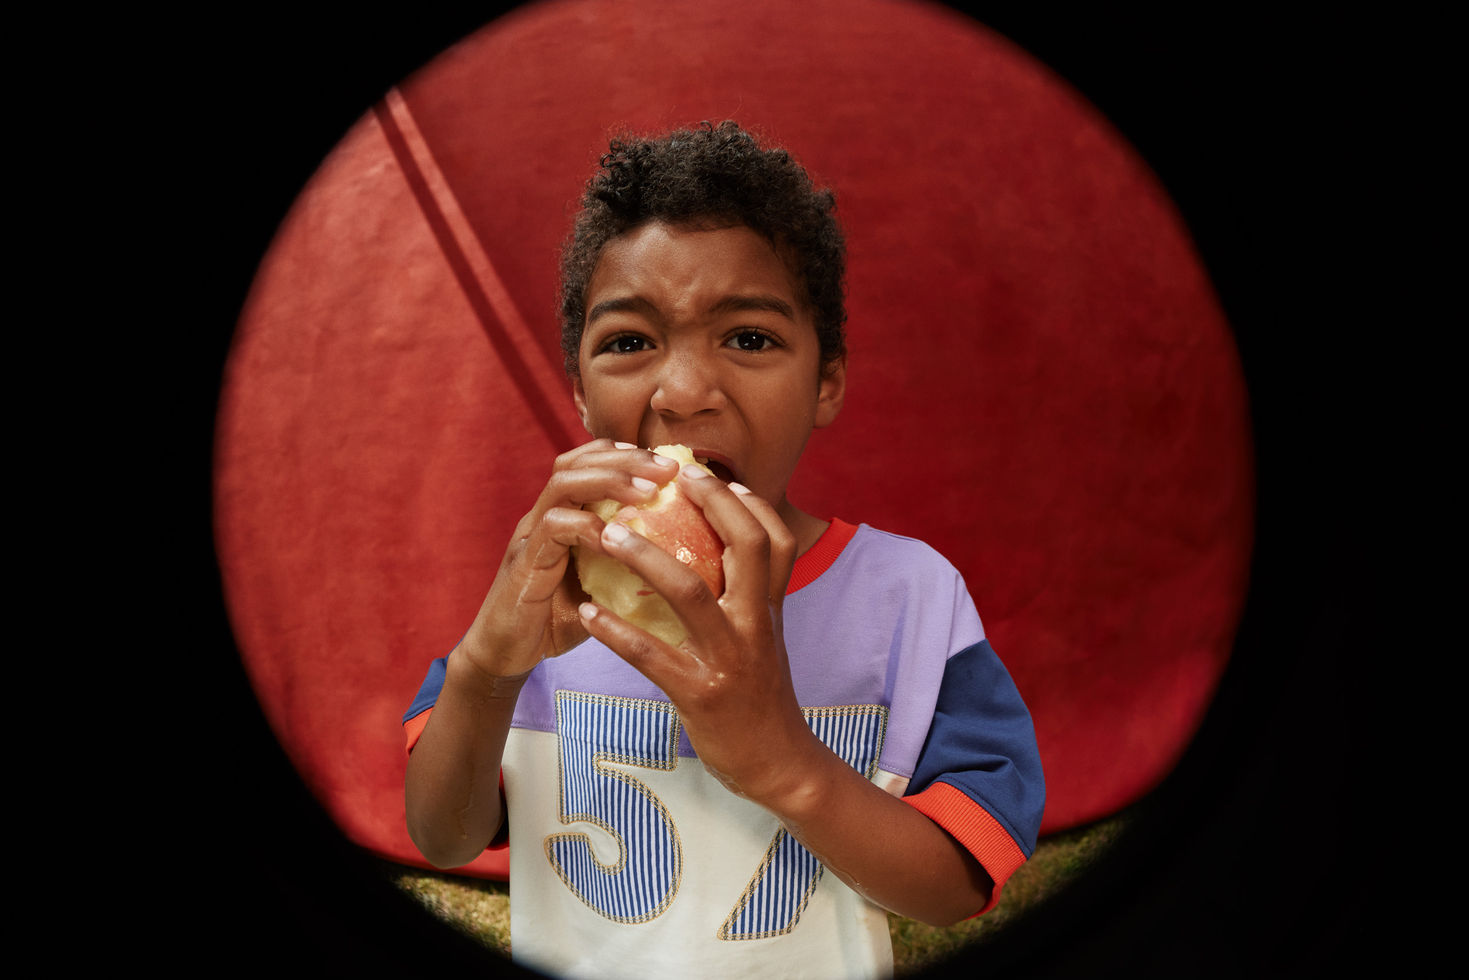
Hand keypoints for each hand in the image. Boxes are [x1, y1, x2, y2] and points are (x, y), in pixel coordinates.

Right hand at [457, 440, 679, 682]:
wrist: (504, 655)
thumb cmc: (557, 621)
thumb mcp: (601, 587)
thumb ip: (627, 566)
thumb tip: (683, 562)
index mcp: (560, 516)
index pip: (586, 463)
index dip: (624, 454)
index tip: (666, 462)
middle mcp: (542, 517)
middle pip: (577, 462)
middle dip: (626, 458)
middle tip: (667, 467)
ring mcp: (530, 536)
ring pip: (564, 483)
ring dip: (610, 481)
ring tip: (649, 492)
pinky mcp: (524, 562)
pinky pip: (553, 528)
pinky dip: (587, 526)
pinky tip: (616, 538)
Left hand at [577, 466, 823, 807]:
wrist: (778, 764)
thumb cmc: (762, 696)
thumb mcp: (766, 638)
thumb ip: (750, 596)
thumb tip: (720, 548)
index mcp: (771, 609)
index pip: (775, 540)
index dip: (747, 502)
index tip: (710, 475)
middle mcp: (756, 626)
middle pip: (745, 547)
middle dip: (709, 505)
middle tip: (665, 479)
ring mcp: (730, 659)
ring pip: (690, 592)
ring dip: (645, 557)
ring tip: (607, 533)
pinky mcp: (700, 694)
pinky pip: (652, 655)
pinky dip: (617, 632)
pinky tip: (588, 613)